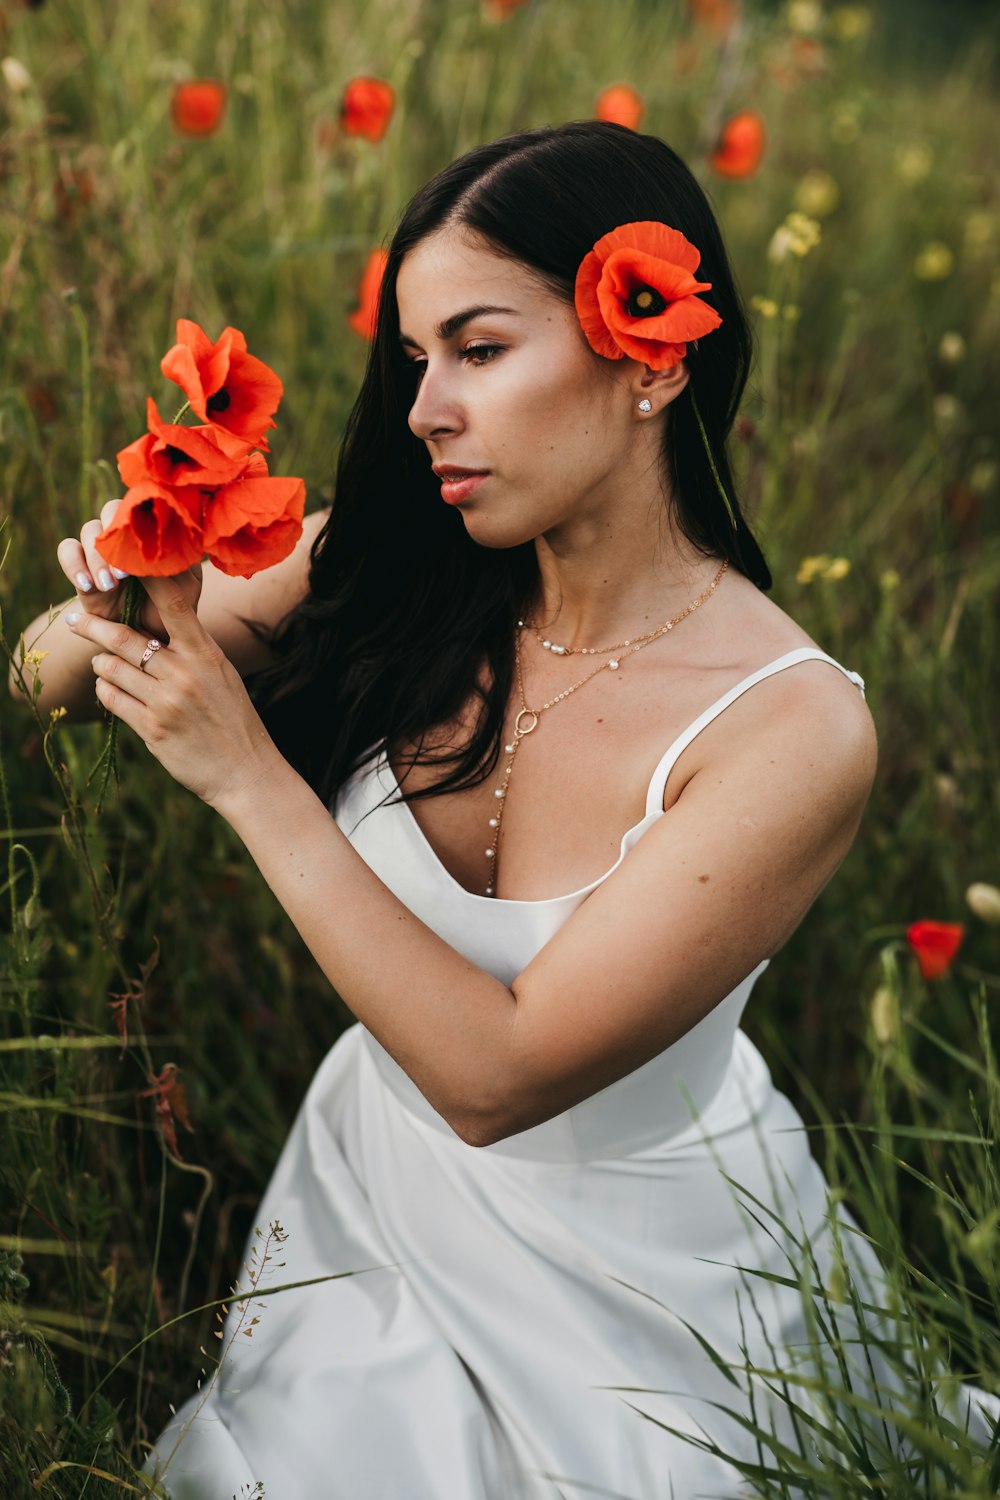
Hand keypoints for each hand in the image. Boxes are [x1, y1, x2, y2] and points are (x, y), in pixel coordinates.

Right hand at [56, 498, 202, 638]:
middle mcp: (126, 535)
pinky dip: (73, 564)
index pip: (142, 507)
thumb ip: (175, 566)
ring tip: (109, 585)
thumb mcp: (185, 589)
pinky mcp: (81, 568)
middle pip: (111, 510)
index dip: (141, 520)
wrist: (152, 641)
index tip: (148, 548)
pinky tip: (87, 585)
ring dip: (97, 556)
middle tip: (125, 570)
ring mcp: (102, 550)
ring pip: (89, 530)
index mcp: (153, 532)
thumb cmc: (176, 609)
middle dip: (116, 535)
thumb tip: (157, 549)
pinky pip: (67, 549)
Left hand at [66, 574, 280, 809]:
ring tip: (104, 665)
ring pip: (112, 669)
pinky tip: (111, 690)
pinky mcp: (152, 729)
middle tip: (74, 619)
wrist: (245, 771)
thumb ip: (193, 650)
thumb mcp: (223, 675)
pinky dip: (105, 691)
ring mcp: (166, 702)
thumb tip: (157, 627)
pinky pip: (112, 700)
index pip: (173, 605)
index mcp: (206, 654)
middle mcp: (184, 673)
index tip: (123, 563)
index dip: (147, 579)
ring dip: (102, 665)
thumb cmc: (234, 719)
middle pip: (125, 638)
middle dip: (93, 626)